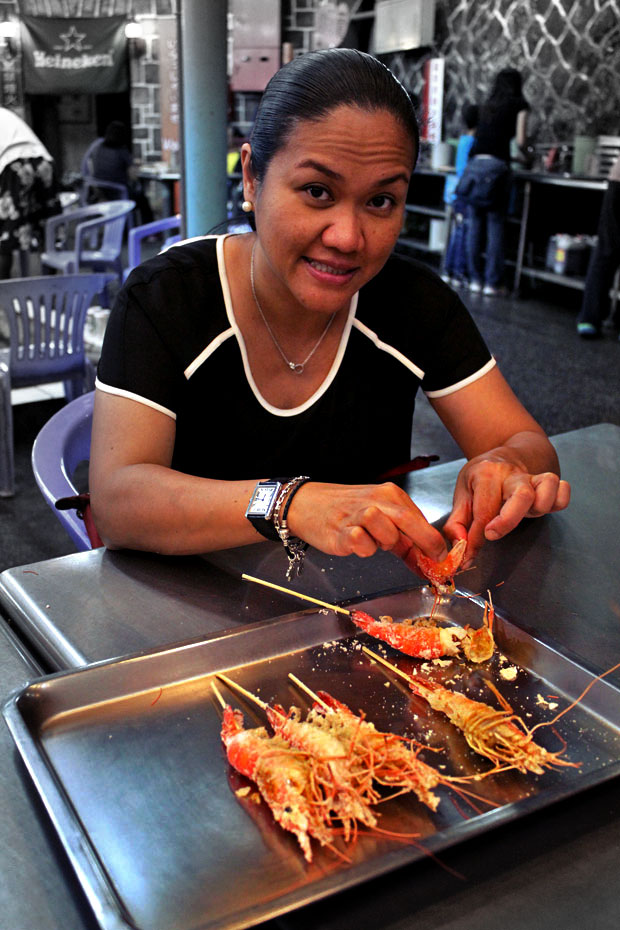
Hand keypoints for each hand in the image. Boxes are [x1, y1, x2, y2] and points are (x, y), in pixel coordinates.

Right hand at [286, 481, 447, 568]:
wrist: (307, 504)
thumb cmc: (347, 511)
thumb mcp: (380, 520)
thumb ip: (404, 542)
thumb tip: (428, 565)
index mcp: (390, 495)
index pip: (421, 518)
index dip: (434, 541)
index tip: (442, 559)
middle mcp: (376, 501)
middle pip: (409, 520)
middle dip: (426, 542)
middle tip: (432, 561)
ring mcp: (357, 514)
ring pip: (387, 532)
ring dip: (386, 543)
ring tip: (376, 543)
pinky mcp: (340, 530)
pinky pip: (361, 542)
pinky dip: (364, 549)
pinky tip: (357, 545)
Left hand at [443, 458, 570, 564]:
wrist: (504, 455)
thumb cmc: (481, 478)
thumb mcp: (462, 495)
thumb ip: (457, 523)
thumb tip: (460, 546)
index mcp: (486, 474)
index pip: (484, 511)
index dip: (476, 538)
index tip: (469, 554)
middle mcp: (512, 475)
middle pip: (522, 496)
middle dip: (508, 521)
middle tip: (492, 534)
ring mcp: (533, 478)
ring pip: (548, 490)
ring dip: (538, 509)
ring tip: (523, 515)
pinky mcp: (548, 484)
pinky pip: (563, 492)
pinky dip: (558, 502)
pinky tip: (541, 508)